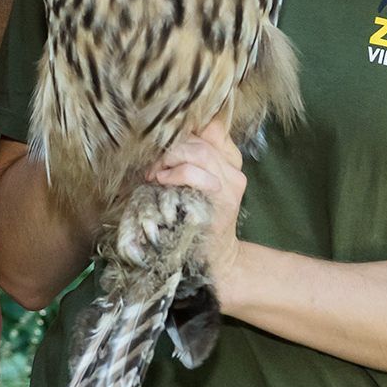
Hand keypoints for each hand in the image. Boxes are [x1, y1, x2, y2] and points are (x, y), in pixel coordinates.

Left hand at [148, 116, 246, 284]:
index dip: (187, 130)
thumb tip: (164, 137)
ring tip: (155, 173)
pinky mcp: (223, 199)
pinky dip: (174, 173)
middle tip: (152, 165)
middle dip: (170, 148)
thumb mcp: (196, 184)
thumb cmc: (199, 218)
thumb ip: (190, 159)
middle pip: (200, 141)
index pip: (212, 128)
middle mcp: (234, 169)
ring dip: (170, 159)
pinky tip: (162, 181)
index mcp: (230, 159)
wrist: (217, 258)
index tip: (166, 142)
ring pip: (198, 152)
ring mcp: (230, 183)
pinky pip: (194, 173)